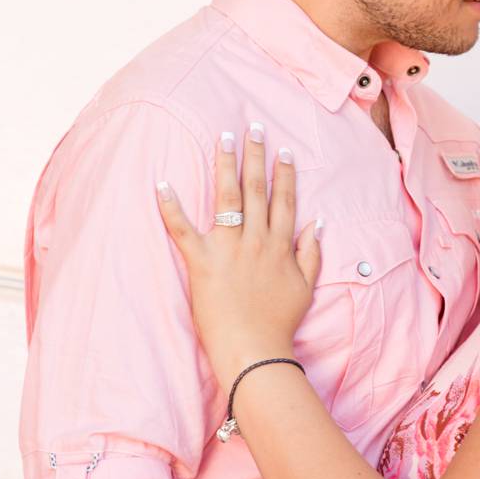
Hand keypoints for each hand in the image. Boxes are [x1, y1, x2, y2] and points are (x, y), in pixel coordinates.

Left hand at [156, 124, 321, 385]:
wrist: (255, 351)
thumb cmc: (279, 323)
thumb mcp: (305, 287)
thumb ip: (311, 253)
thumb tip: (317, 224)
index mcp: (280, 245)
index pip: (284, 199)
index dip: (284, 172)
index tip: (283, 149)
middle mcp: (256, 239)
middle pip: (256, 188)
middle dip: (255, 155)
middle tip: (252, 127)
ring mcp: (229, 248)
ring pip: (228, 196)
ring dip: (225, 164)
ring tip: (223, 138)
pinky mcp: (202, 261)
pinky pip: (183, 228)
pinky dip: (171, 206)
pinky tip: (162, 183)